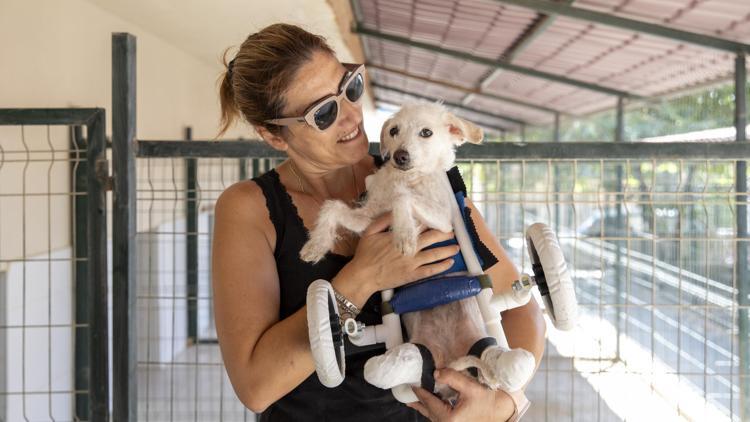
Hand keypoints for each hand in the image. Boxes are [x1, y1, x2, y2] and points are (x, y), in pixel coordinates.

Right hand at [333, 213, 458, 303]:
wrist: (363, 276)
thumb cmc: (365, 254)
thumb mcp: (370, 232)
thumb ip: (384, 220)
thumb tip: (397, 211)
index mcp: (400, 236)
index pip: (419, 226)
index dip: (430, 221)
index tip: (439, 218)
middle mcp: (410, 248)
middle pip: (431, 238)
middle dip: (444, 234)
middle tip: (452, 231)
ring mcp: (413, 263)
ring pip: (434, 254)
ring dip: (447, 250)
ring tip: (457, 247)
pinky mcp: (413, 275)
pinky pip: (430, 270)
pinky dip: (441, 267)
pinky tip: (450, 263)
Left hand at [407, 368, 515, 421]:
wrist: (501, 410)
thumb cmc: (487, 399)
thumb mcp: (469, 386)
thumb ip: (452, 377)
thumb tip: (435, 373)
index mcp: (448, 418)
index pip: (428, 401)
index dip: (418, 391)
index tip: (410, 382)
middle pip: (426, 410)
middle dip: (417, 399)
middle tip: (404, 390)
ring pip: (430, 415)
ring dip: (423, 405)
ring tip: (411, 397)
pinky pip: (437, 416)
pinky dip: (430, 408)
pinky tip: (426, 404)